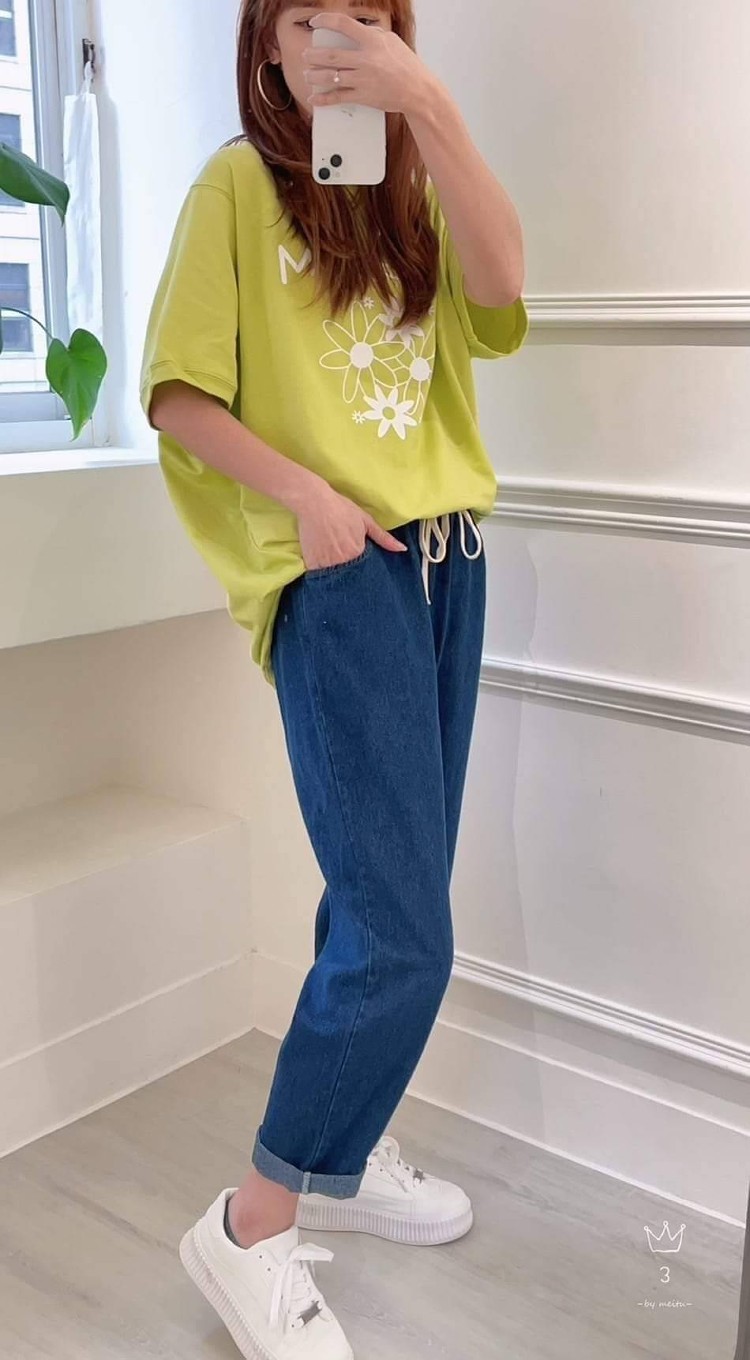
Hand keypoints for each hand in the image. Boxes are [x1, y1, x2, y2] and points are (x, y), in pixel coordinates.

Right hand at [298, 481, 406, 571]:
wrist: (314, 503)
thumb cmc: (341, 509)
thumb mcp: (366, 521)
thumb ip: (383, 538)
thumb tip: (402, 549)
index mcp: (358, 552)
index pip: (364, 568)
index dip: (360, 562)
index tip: (355, 555)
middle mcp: (344, 561)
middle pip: (349, 573)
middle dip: (348, 569)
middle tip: (342, 553)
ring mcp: (327, 563)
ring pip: (334, 576)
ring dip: (335, 571)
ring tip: (331, 554)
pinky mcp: (313, 563)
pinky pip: (320, 575)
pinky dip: (322, 570)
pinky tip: (321, 558)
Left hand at [303, 11, 434, 116]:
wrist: (418, 91)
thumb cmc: (406, 65)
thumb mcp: (391, 42)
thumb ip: (373, 34)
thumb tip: (357, 29)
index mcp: (372, 41)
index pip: (343, 25)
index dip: (325, 21)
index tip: (314, 22)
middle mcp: (366, 59)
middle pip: (331, 55)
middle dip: (313, 55)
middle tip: (306, 56)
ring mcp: (363, 79)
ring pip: (330, 76)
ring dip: (314, 76)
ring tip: (307, 75)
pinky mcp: (363, 97)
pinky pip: (338, 98)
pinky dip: (323, 99)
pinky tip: (313, 99)